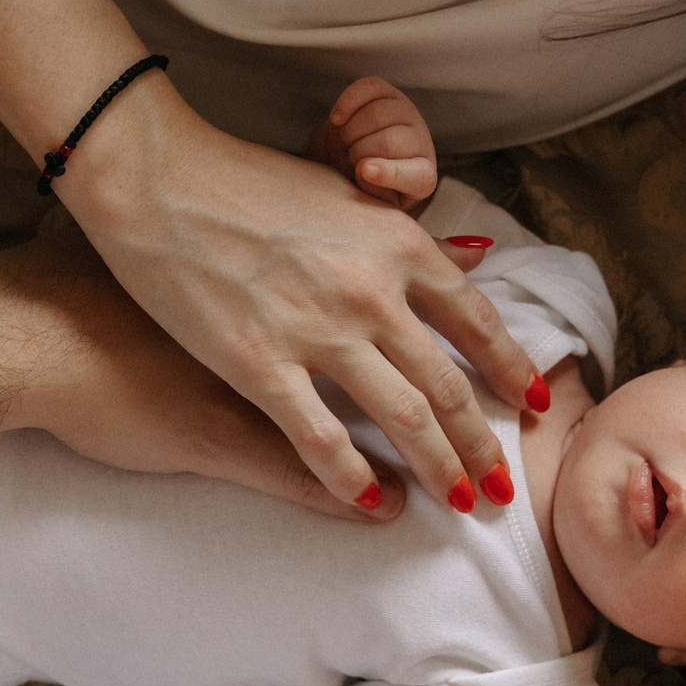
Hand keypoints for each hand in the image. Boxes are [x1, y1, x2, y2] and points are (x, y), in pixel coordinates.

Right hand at [57, 77, 539, 515]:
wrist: (154, 181)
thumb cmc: (239, 181)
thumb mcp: (339, 193)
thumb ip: (398, 234)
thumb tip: (467, 254)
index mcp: (395, 243)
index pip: (476, 318)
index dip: (511, 368)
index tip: (532, 404)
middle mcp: (370, 290)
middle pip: (448, 383)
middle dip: (482, 443)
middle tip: (504, 485)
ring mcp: (317, 330)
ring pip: (404, 417)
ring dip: (440, 469)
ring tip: (462, 504)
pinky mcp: (258, 363)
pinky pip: (319, 439)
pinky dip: (352, 478)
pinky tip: (371, 504)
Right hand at [306, 76, 436, 212]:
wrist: (351, 162)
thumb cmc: (362, 188)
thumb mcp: (369, 204)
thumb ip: (371, 195)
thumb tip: (365, 171)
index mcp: (422, 178)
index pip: (416, 176)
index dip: (390, 173)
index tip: (363, 171)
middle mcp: (420, 143)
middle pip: (389, 140)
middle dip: (359, 152)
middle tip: (350, 160)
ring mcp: (406, 114)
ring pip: (378, 113)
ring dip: (351, 131)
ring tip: (347, 143)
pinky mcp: (388, 93)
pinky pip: (369, 89)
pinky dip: (348, 102)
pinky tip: (337, 119)